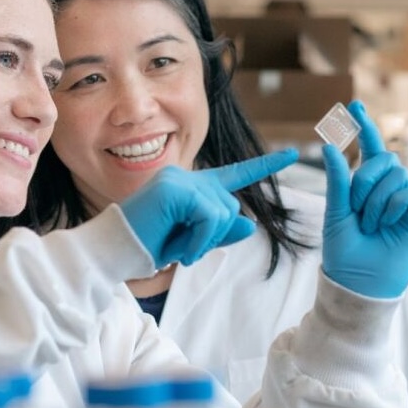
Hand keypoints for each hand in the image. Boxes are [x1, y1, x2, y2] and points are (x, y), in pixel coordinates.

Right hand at [121, 148, 298, 268]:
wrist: (115, 253)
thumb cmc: (149, 248)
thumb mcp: (192, 243)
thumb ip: (221, 233)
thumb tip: (250, 224)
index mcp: (193, 187)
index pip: (235, 174)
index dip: (265, 165)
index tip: (292, 154)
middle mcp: (186, 176)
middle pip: (231, 206)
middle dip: (216, 235)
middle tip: (188, 248)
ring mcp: (178, 179)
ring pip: (223, 212)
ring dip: (206, 240)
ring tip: (181, 248)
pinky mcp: (174, 189)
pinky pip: (209, 217)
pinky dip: (200, 240)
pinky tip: (182, 250)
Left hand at [320, 101, 407, 298]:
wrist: (358, 283)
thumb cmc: (345, 252)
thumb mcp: (335, 212)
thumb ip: (337, 180)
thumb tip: (330, 146)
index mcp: (368, 186)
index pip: (371, 149)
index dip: (366, 127)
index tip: (354, 106)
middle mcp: (391, 190)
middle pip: (386, 159)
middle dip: (366, 178)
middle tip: (356, 206)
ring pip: (399, 175)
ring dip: (379, 198)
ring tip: (371, 224)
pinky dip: (398, 202)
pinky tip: (388, 221)